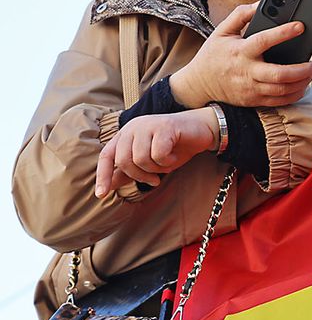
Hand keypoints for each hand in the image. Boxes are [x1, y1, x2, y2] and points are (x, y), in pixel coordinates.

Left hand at [95, 109, 217, 197]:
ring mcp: (148, 125)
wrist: (202, 130)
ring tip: (167, 163)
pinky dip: (168, 161)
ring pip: (141, 159)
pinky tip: (175, 155)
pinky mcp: (164, 127)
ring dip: (157, 168)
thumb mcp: (149, 162)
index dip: (103, 175)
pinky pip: (159, 154)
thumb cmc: (175, 146)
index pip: (107, 155)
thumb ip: (128, 172)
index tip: (101, 194)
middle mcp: (133, 127)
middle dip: (140, 175)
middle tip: (155, 179)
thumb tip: (108, 186)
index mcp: (126, 134)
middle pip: (124, 160)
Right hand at [168, 3, 311, 107]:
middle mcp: (246, 71)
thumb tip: (260, 3)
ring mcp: (250, 88)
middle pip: (279, 74)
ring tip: (311, 71)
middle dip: (301, 69)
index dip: (283, 32)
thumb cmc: (214, 54)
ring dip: (302, 81)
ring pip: (282, 90)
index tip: (300, 26)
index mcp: (240, 51)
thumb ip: (241, 15)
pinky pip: (279, 101)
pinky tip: (303, 84)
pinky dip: (295, 94)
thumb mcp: (222, 30)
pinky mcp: (253, 101)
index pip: (264, 40)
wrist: (198, 84)